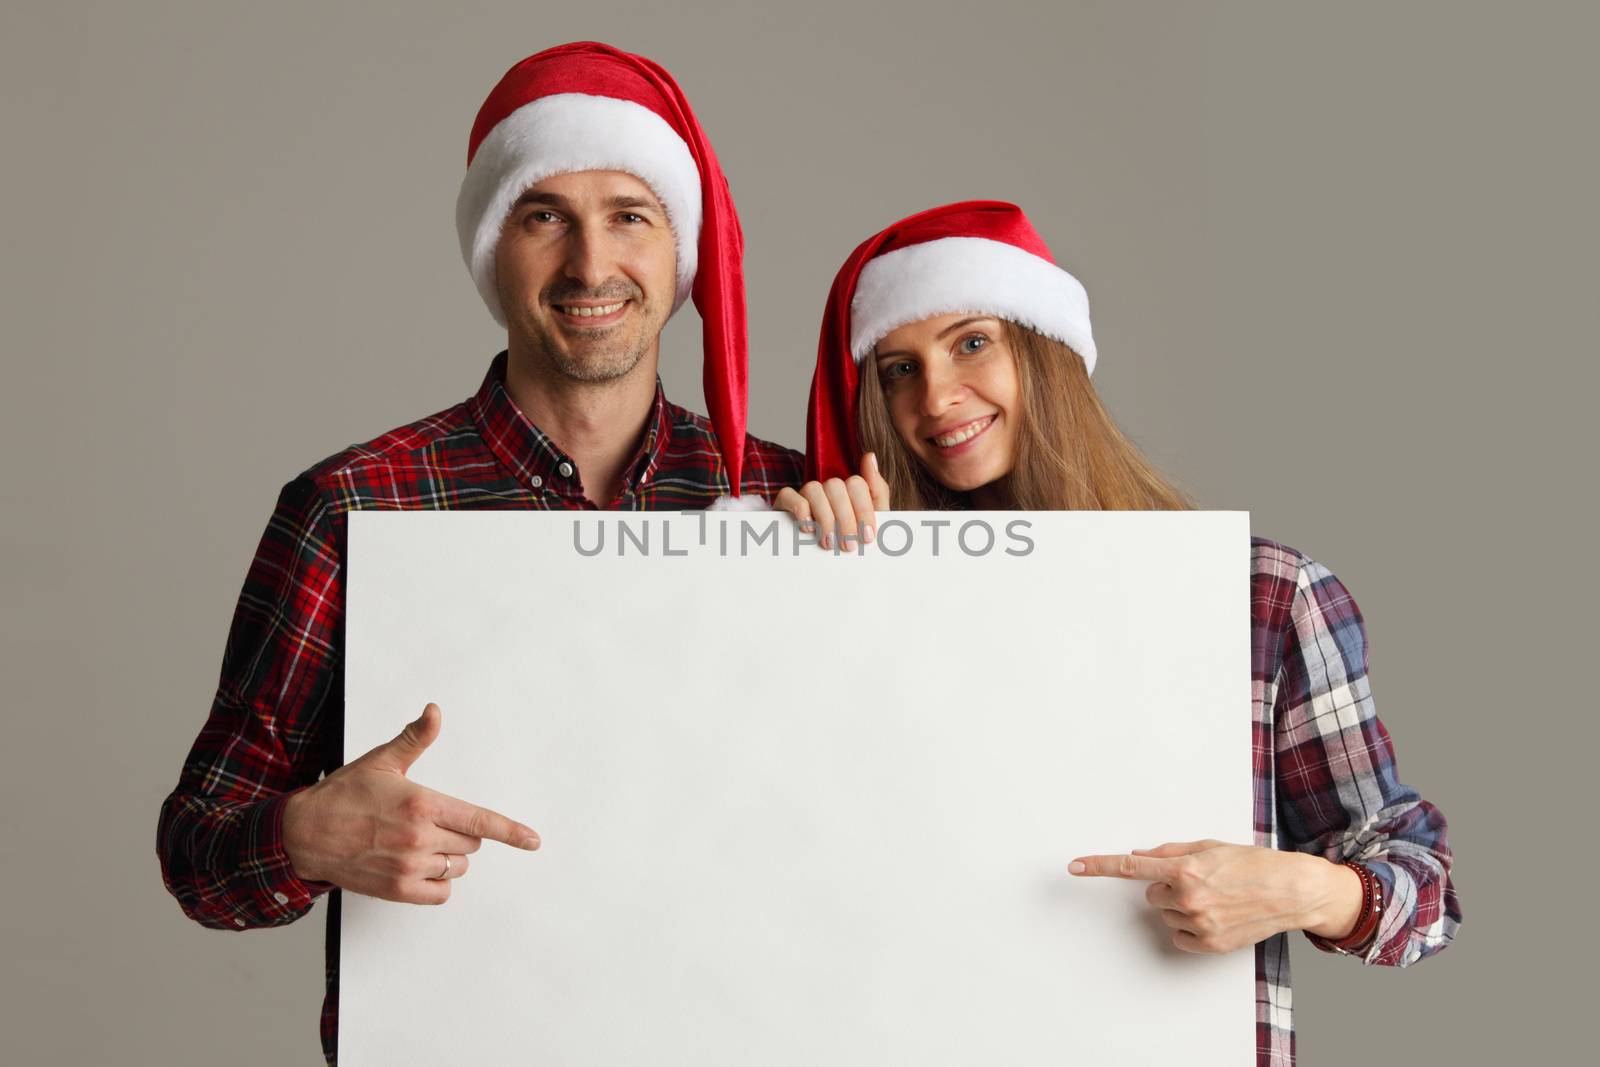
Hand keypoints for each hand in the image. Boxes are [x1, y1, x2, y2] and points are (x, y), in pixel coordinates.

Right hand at [282, 703, 539, 903]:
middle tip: (428, 821)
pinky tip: (418, 867)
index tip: (533, 840)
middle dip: (459, 832)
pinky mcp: (397, 891)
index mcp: (422, 804)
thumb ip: (415, 740)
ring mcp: (409, 867)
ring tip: (416, 843)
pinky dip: (436, 883)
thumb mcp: (381, 762)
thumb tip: (434, 712)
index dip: (511, 831)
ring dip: (447, 856)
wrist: (304, 835)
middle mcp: (420, 838)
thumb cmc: (342, 797)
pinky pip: (440, 893)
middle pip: (470, 843)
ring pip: (456, 866)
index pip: (479, 820)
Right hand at [772, 452, 890, 550]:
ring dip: (824, 518)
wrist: (820, 562)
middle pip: (835, 486)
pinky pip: (789, 495)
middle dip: (845, 519)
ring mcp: (805, 493)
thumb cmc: (847, 540)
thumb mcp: (869, 521)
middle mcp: (827, 488)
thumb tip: (870, 456)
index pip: (856, 484)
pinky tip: (808, 529)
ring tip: (828, 543)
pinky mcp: (784, 502)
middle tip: (848, 546)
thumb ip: (877, 490)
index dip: (864, 510)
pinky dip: (801, 511)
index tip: (867, 536)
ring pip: (814, 489)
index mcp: (849, 490)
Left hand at [1067, 839, 1361, 953]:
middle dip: (1167, 887)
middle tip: (1199, 882)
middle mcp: (1189, 897)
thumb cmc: (1253, 864)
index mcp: (1185, 868)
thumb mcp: (1209, 846)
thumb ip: (1171, 851)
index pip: (1131, 866)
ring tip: (1215, 898)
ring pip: (1166, 915)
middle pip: (1151, 895)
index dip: (1099, 866)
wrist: (1291, 890)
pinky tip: (1215, 917)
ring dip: (1181, 907)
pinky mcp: (1210, 944)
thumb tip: (1141, 854)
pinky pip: (1180, 937)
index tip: (1074, 867)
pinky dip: (1190, 929)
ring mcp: (1200, 923)